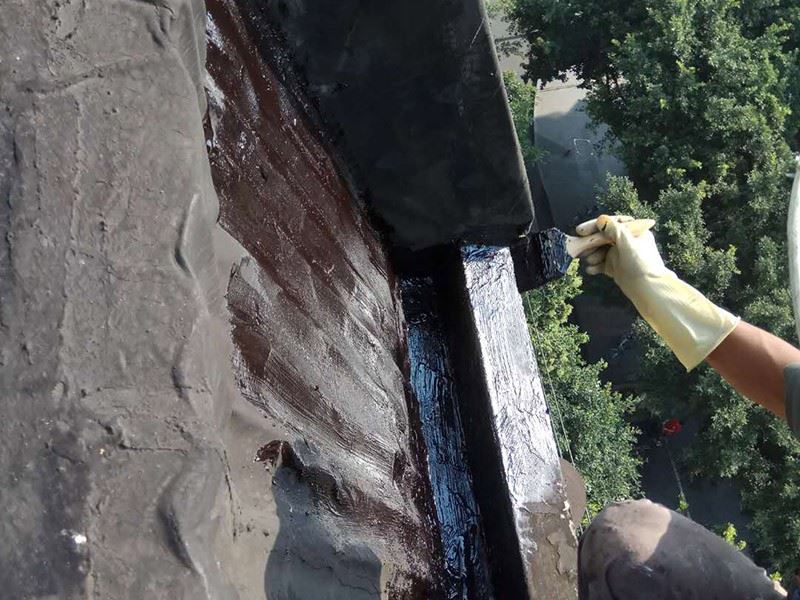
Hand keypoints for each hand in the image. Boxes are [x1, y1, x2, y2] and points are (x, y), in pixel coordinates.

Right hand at [575, 214, 738, 370]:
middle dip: (591, 243)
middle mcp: (626, 241)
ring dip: (592, 255)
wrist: (648, 289)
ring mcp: (620, 254)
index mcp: (633, 231)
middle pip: (603, 237)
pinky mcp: (616, 267)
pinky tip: (590, 270)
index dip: (595, 226)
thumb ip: (614, 230)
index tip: (580, 231)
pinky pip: (602, 263)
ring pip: (601, 250)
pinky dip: (595, 266)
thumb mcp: (627, 244)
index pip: (611, 223)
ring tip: (588, 262)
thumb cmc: (641, 264)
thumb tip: (601, 219)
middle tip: (580, 249)